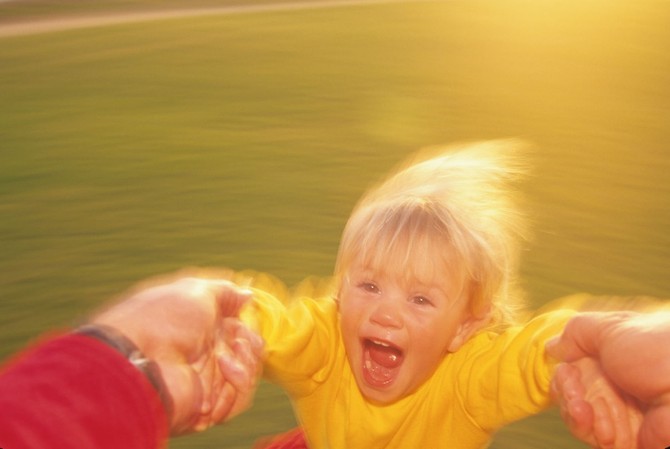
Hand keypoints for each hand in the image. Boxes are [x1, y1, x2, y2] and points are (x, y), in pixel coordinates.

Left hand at [91, 274, 263, 434]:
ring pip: (246, 379)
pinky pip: (236, 402)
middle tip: (239, 342)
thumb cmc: (163, 320)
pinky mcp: (205, 409)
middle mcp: (203, 356)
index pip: (237, 332)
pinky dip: (239, 386)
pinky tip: (226, 371)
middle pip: (247, 356)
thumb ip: (226, 292)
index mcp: (200, 329)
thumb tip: (247, 295)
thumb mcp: (196, 291)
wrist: (138, 362)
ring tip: (226, 359)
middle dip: (252, 348)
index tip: (246, 318)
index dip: (248, 326)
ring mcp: (204, 383)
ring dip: (247, 366)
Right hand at [547, 311, 669, 448]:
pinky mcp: (628, 440)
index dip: (565, 374)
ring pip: (580, 418)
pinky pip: (596, 438)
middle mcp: (619, 386)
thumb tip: (553, 346)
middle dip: (569, 395)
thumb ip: (578, 331)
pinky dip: (594, 432)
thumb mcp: (612, 328)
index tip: (567, 371)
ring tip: (590, 414)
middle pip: (573, 394)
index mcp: (616, 358)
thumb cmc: (657, 350)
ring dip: (579, 415)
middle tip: (577, 397)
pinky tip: (605, 429)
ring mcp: (624, 415)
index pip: (576, 369)